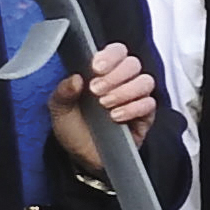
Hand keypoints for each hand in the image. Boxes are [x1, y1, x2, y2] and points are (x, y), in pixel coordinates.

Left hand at [46, 44, 156, 172]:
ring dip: (124, 91)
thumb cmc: (74, 130)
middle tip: (97, 90)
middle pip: (133, 63)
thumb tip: (76, 79)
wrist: (83, 158)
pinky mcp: (145, 116)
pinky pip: (149, 104)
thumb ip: (63, 92)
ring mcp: (136, 98)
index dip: (110, 55)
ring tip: (105, 104)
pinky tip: (116, 116)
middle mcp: (122, 82)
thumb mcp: (59, 110)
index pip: (116, 52)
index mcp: (102, 72)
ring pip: (145, 81)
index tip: (96, 68)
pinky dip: (133, 108)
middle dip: (115, 76)